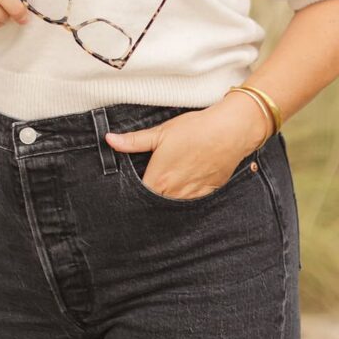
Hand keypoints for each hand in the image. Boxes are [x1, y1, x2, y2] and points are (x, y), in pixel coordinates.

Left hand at [103, 94, 272, 199]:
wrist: (229, 131)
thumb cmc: (194, 129)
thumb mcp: (161, 132)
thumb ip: (133, 141)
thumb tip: (109, 139)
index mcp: (158, 180)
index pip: (138, 198)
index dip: (131, 198)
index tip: (125, 198)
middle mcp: (174, 193)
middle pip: (154, 207)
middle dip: (148, 204)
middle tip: (141, 202)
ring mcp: (191, 197)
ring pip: (173, 209)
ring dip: (166, 205)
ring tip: (164, 196)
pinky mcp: (207, 195)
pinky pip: (191, 206)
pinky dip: (184, 203)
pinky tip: (181, 195)